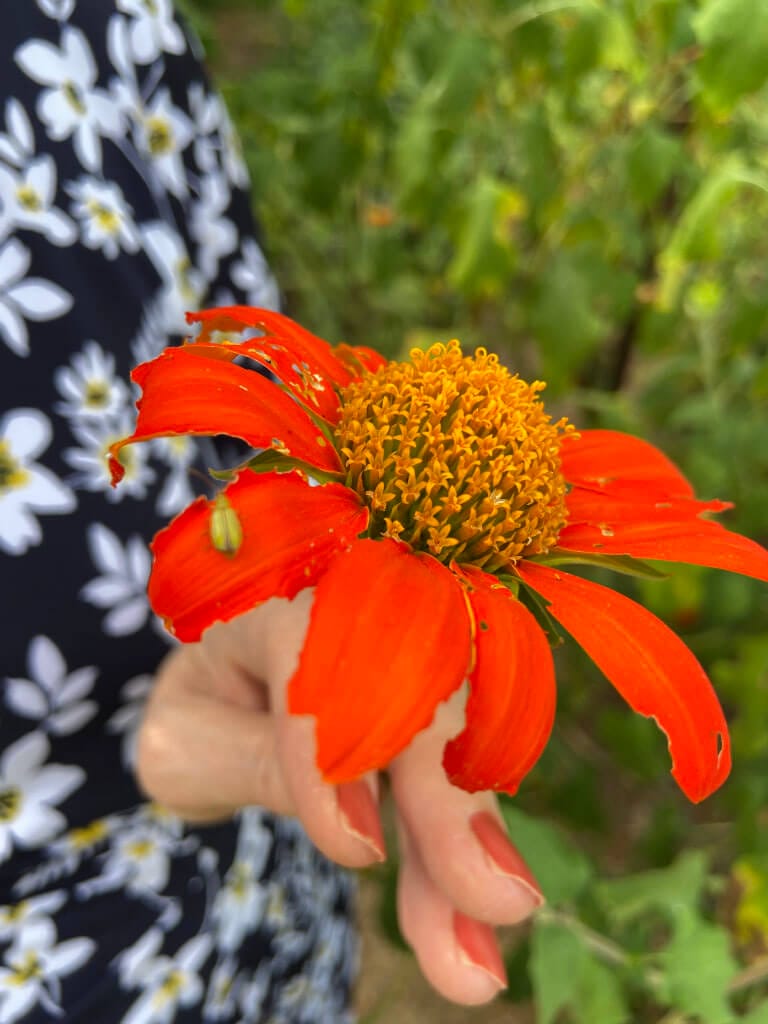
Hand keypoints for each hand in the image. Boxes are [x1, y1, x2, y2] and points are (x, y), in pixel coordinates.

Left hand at [136, 592, 543, 1004]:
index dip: (338, 749)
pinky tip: (477, 927)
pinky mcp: (439, 705)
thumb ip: (255, 762)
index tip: (361, 850)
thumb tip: (368, 836)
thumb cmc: (197, 710)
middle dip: (452, 803)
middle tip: (495, 900)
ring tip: (479, 957)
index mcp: (271, 591)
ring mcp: (411, 650)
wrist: (227, 684)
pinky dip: (469, 855)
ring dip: (473, 852)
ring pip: (455, 744)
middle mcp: (361, 606)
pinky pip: (461, 775)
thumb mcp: (184, 740)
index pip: (313, 656)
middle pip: (418, 691)